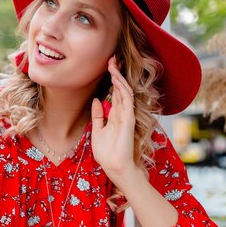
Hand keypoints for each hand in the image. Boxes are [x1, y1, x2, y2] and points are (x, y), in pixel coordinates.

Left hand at [91, 56, 141, 185]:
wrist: (115, 167)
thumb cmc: (107, 153)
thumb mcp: (98, 130)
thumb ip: (98, 116)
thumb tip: (97, 101)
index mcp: (115, 115)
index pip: (115, 93)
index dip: (112, 79)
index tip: (107, 66)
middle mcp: (122, 113)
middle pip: (121, 88)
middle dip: (116, 73)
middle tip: (111, 59)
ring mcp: (126, 115)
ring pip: (124, 91)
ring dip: (119, 77)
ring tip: (113, 64)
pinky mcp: (128, 118)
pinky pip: (127, 99)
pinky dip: (122, 88)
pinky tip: (116, 78)